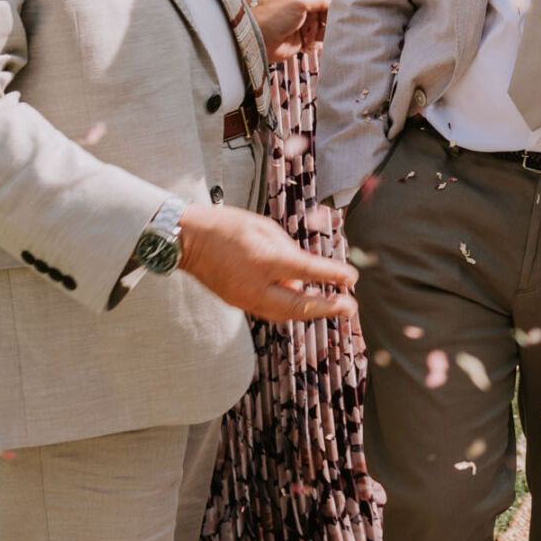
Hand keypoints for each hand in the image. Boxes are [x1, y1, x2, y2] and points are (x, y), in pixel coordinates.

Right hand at [177, 202, 356, 322]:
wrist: (188, 240)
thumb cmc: (228, 226)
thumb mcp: (264, 227)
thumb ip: (288, 248)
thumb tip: (306, 268)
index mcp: (264, 260)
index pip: (307, 271)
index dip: (333, 276)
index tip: (352, 277)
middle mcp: (254, 285)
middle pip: (298, 305)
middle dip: (327, 308)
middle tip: (350, 306)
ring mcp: (244, 298)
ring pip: (285, 314)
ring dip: (311, 312)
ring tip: (334, 307)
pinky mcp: (238, 303)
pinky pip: (270, 311)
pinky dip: (291, 310)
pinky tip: (306, 304)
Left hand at [251, 0, 337, 62]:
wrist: (260, 43)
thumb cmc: (272, 17)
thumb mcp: (297, 1)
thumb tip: (335, 3)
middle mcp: (303, 0)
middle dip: (336, 1)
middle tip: (348, 3)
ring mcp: (305, 17)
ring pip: (328, 15)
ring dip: (332, 19)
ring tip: (333, 23)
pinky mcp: (307, 33)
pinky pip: (324, 31)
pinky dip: (327, 34)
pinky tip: (325, 35)